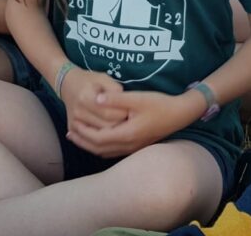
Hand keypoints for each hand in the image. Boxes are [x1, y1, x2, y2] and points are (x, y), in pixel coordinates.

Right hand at [60, 68, 125, 134]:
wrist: (68, 84)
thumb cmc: (90, 81)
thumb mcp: (104, 78)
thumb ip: (115, 91)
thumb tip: (126, 105)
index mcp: (86, 98)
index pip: (109, 114)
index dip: (123, 113)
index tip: (130, 110)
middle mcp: (78, 113)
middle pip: (106, 127)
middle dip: (120, 124)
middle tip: (128, 118)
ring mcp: (74, 123)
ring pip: (100, 135)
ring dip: (113, 131)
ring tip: (120, 123)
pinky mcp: (72, 129)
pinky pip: (91, 138)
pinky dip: (102, 136)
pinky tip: (109, 129)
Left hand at [67, 90, 200, 157]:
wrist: (180, 114)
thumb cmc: (159, 104)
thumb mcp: (137, 98)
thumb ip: (115, 98)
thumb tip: (95, 98)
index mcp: (127, 134)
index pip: (98, 138)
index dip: (83, 132)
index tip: (72, 123)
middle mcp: (128, 145)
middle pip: (99, 148)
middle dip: (83, 140)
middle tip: (69, 132)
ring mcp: (133, 147)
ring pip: (105, 152)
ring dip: (90, 145)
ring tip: (78, 136)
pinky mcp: (137, 145)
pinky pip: (113, 151)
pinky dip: (101, 146)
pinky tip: (98, 139)